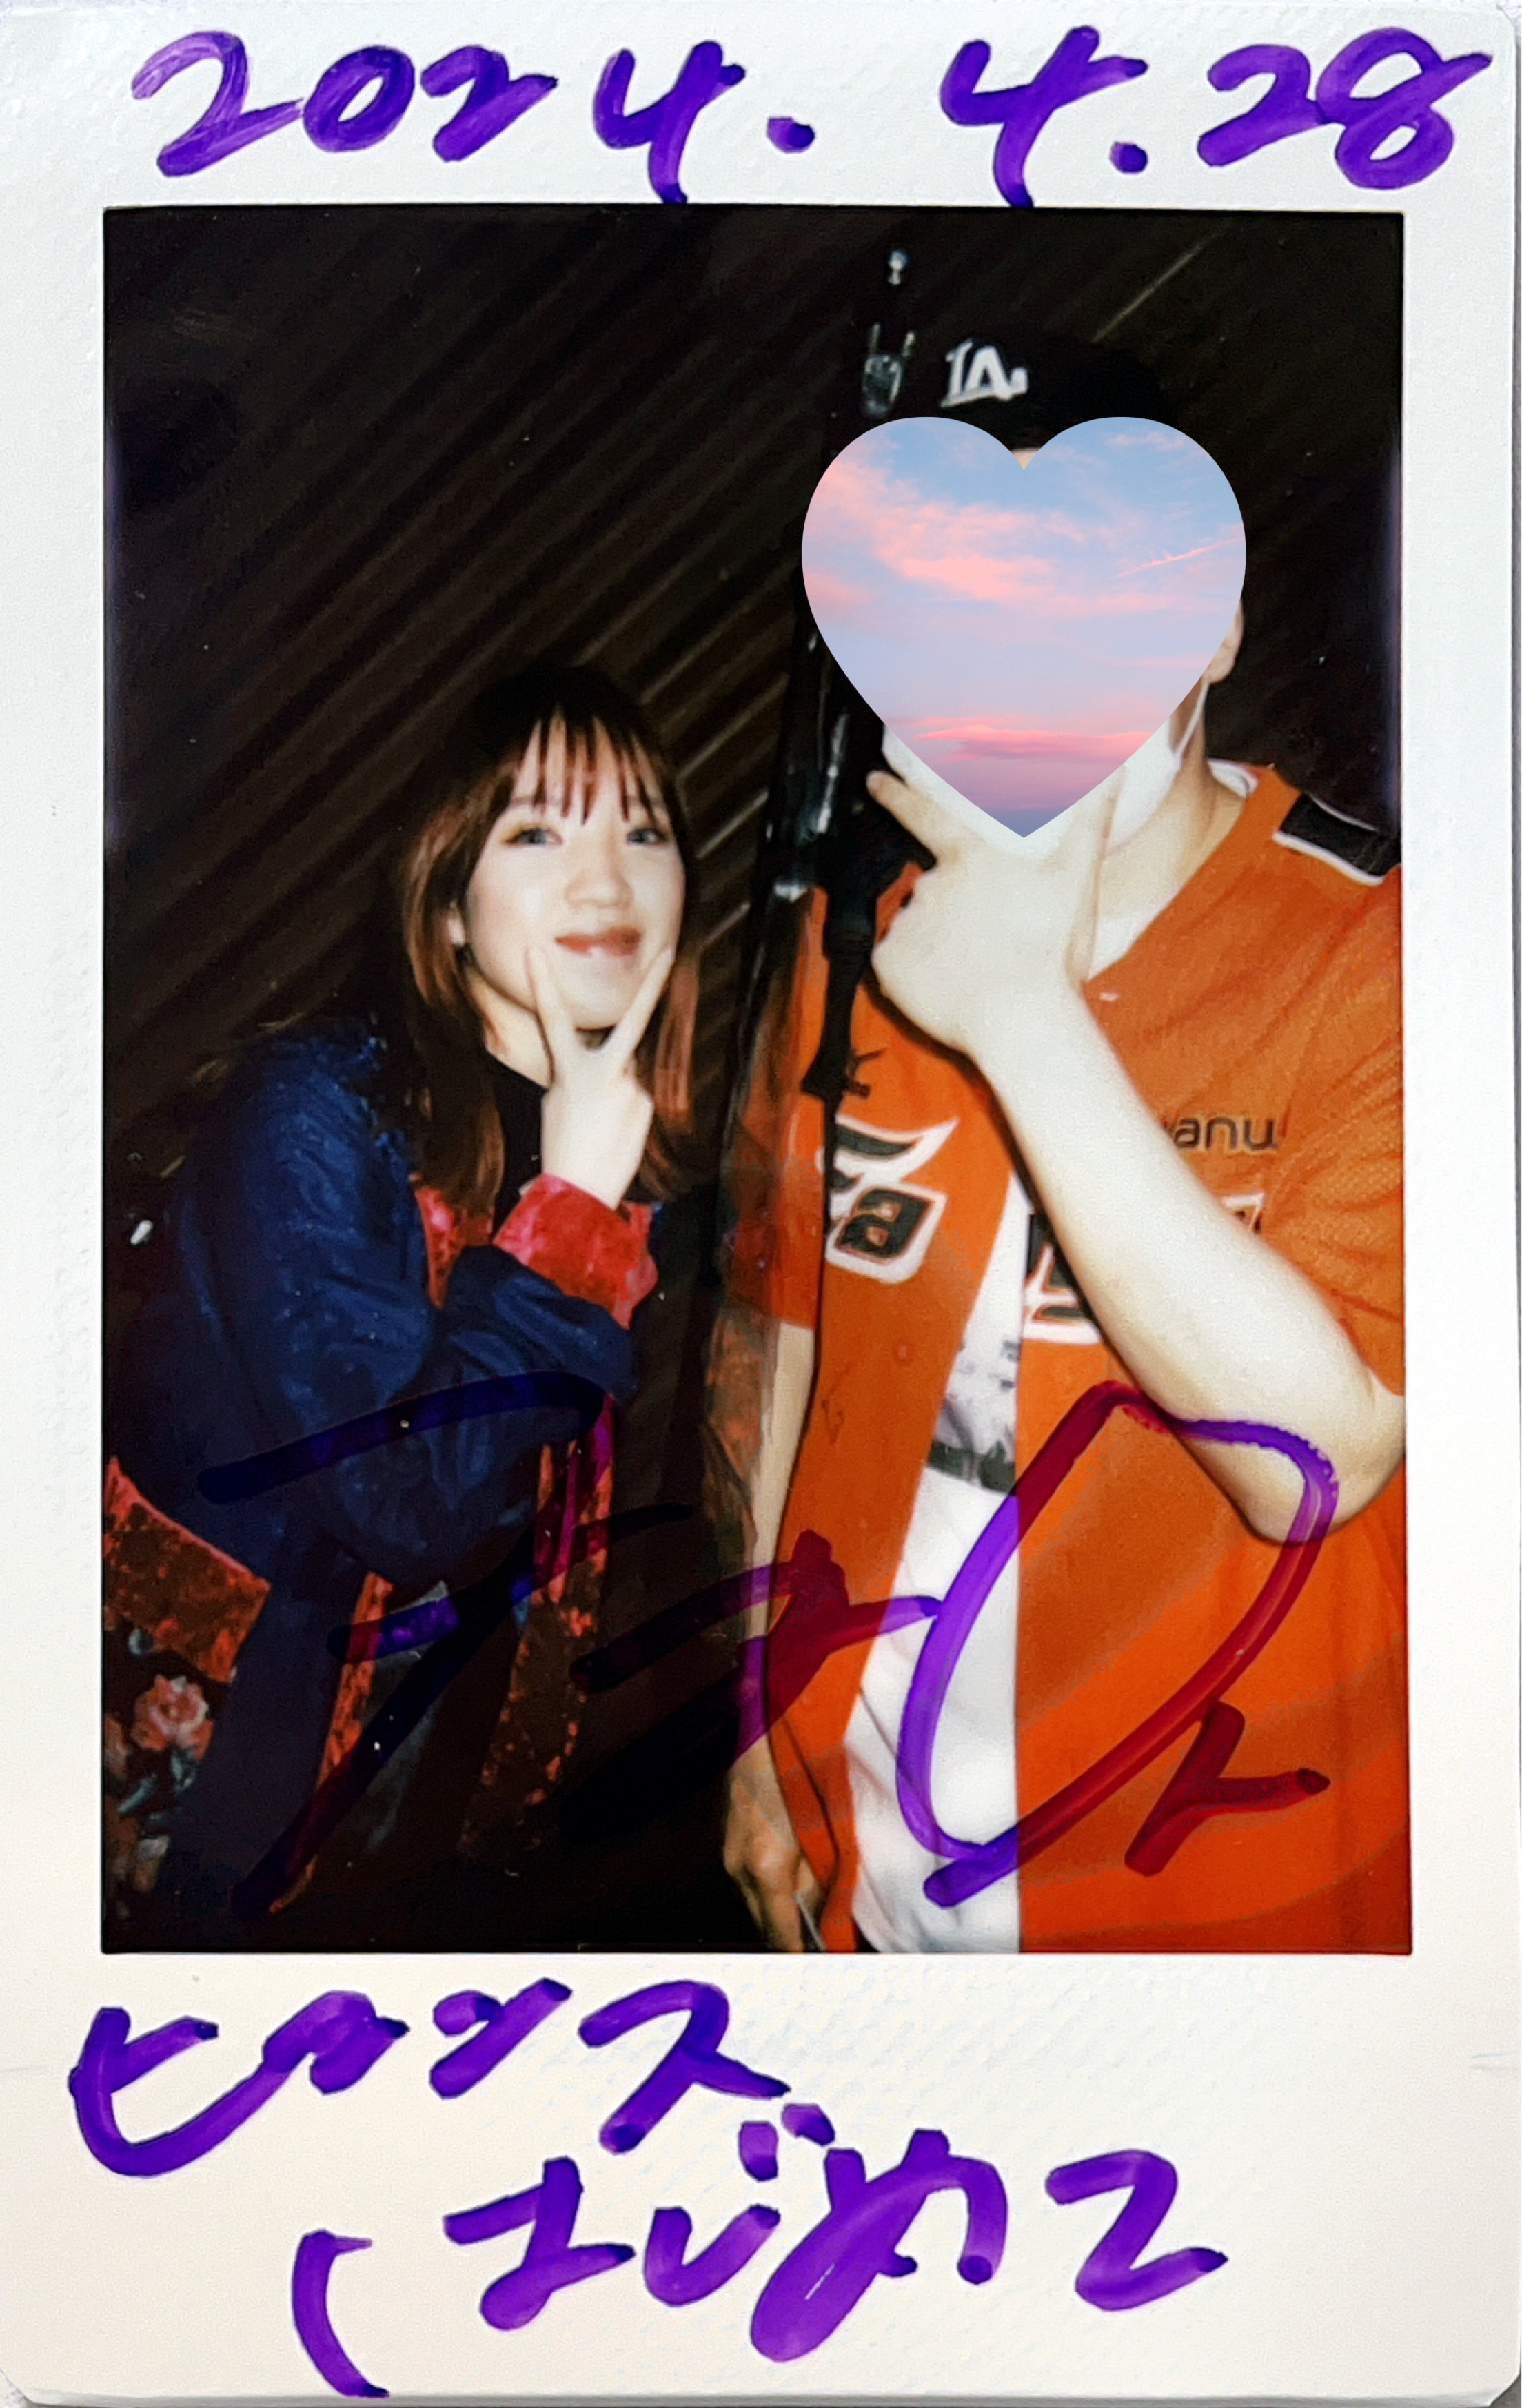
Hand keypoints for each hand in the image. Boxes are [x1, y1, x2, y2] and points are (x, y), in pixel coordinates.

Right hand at [526, 942, 673, 1209]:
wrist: (579, 1191)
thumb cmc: (562, 1148)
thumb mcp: (557, 1101)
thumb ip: (581, 1074)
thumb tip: (610, 1068)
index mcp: (569, 1069)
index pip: (553, 1018)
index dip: (542, 984)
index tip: (533, 952)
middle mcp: (604, 1071)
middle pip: (633, 1020)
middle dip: (652, 982)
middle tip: (670, 949)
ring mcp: (630, 1087)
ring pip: (628, 1072)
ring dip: (617, 1088)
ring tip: (600, 1124)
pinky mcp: (646, 1105)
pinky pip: (636, 1096)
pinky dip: (626, 1109)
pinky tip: (614, 1133)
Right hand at [724, 1740, 822, 1951]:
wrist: (768, 1726)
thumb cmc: (803, 1771)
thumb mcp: (826, 1831)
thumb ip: (826, 1881)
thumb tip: (832, 1922)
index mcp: (766, 1868)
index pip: (781, 1937)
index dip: (803, 1958)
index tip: (826, 1968)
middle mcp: (739, 1867)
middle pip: (764, 1927)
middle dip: (791, 1941)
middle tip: (825, 1951)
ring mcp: (730, 1854)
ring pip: (756, 1905)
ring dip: (781, 1916)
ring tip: (814, 1921)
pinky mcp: (730, 1840)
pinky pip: (750, 1882)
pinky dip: (771, 1892)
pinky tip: (794, 1886)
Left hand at [866, 768, 1112, 1061]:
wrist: (1022, 1019)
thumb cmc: (1051, 949)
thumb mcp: (1078, 877)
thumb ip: (1090, 821)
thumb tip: (1114, 771)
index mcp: (971, 858)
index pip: (925, 814)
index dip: (898, 794)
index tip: (874, 780)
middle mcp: (930, 885)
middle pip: (934, 888)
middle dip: (954, 907)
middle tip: (990, 939)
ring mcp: (907, 925)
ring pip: (918, 926)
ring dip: (939, 941)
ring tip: (979, 969)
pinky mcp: (889, 965)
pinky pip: (897, 963)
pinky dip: (917, 972)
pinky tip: (950, 985)